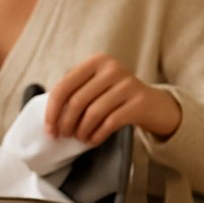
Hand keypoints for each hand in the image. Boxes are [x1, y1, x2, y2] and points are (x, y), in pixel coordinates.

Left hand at [45, 54, 181, 144]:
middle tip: (64, 135)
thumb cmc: (115, 98)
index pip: (64, 86)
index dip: (52, 111)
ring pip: (93, 113)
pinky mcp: (139, 101)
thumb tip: (50, 119)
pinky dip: (97, 135)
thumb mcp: (96, 87)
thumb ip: (75, 93)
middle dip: (66, 124)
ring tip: (80, 138)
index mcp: (96, 62)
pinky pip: (110, 123)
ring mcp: (128, 84)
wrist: (153, 104)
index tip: (49, 129)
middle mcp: (112, 68)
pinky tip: (93, 140)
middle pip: (77, 102)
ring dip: (82, 131)